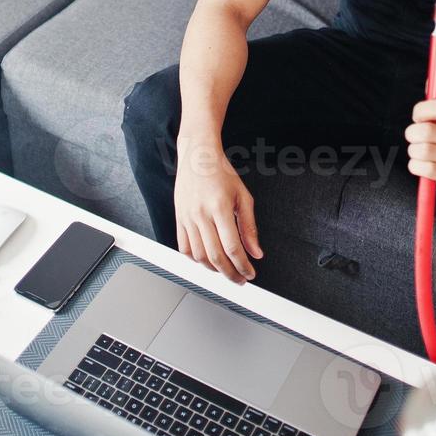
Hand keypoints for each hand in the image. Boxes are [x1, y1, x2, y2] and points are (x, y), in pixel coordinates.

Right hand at [173, 135, 262, 284]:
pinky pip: (184, 247)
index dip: (243, 266)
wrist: (197, 156)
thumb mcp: (243, 196)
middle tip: (240, 279)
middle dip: (230, 273)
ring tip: (225, 270)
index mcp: (220, 208)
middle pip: (215, 256)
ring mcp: (187, 217)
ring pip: (199, 256)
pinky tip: (206, 260)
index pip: (232, 247)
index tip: (250, 273)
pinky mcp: (179, 218)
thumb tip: (256, 252)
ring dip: (213, 269)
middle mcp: (201, 214)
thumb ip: (249, 227)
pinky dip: (195, 260)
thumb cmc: (221, 172)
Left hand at [405, 98, 435, 195]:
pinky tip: (420, 164)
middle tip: (413, 136)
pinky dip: (415, 166)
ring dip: (413, 151)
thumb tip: (432, 79)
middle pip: (428, 131)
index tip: (417, 117)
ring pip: (424, 151)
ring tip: (418, 151)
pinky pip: (426, 169)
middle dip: (412, 133)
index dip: (422, 110)